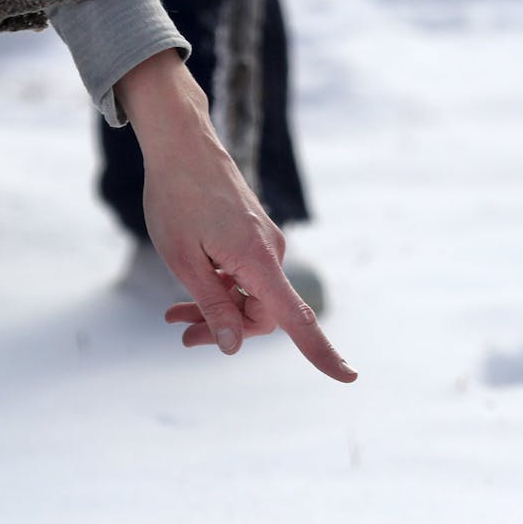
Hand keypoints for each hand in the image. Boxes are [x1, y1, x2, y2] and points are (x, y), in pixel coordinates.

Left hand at [115, 52, 356, 382]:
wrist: (181, 144)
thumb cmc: (177, 200)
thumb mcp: (185, 261)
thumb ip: (212, 306)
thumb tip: (233, 348)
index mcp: (258, 260)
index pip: (296, 319)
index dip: (321, 352)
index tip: (348, 378)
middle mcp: (271, 252)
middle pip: (262, 313)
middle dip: (226, 329)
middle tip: (182, 334)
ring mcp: (264, 242)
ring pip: (248, 295)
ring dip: (216, 309)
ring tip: (174, 318)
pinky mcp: (253, 235)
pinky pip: (243, 276)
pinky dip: (219, 287)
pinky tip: (186, 294)